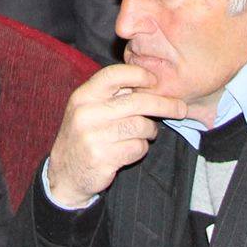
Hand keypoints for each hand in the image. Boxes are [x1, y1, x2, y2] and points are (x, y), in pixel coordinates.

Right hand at [44, 63, 187, 207]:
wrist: (65, 172)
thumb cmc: (84, 134)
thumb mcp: (88, 109)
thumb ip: (112, 95)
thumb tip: (149, 82)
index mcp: (83, 96)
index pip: (113, 75)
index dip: (138, 74)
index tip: (155, 80)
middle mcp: (86, 114)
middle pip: (136, 102)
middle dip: (164, 104)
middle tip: (181, 108)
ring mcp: (93, 137)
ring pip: (140, 126)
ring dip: (150, 131)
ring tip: (147, 132)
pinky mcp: (102, 158)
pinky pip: (137, 148)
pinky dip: (141, 148)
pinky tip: (132, 149)